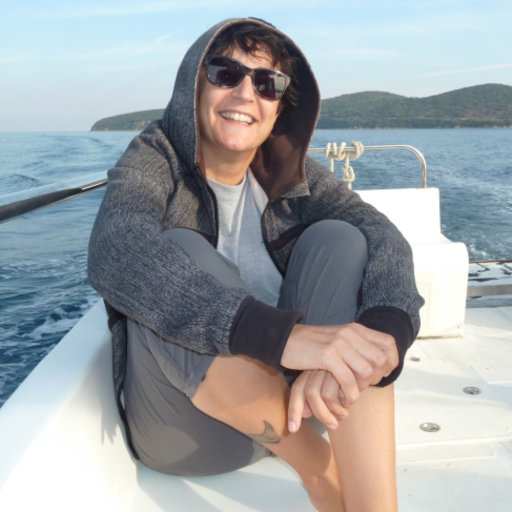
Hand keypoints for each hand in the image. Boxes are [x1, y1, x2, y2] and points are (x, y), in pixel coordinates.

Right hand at [281, 323, 397, 409]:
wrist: (285, 339)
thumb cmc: (311, 344)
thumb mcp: (337, 339)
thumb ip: (356, 346)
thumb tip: (378, 361)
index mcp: (355, 329)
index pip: (389, 344)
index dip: (391, 362)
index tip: (381, 375)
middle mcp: (350, 333)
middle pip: (381, 360)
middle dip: (376, 378)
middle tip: (365, 388)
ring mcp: (339, 343)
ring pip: (366, 371)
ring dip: (362, 387)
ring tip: (353, 394)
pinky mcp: (327, 356)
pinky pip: (348, 379)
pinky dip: (350, 394)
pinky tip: (345, 400)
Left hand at [288, 369, 348, 432]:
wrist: (373, 351)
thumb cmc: (351, 372)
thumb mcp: (332, 383)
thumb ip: (318, 396)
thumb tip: (305, 414)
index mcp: (312, 368)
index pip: (298, 389)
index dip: (294, 409)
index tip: (292, 429)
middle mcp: (321, 364)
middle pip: (310, 393)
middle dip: (321, 415)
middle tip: (332, 426)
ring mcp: (334, 364)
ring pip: (327, 395)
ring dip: (336, 410)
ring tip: (344, 413)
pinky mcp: (349, 366)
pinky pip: (344, 391)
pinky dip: (348, 401)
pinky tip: (352, 401)